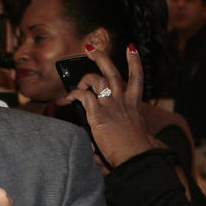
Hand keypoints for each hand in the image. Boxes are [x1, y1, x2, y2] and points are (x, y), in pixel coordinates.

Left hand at [70, 44, 159, 168]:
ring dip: (83, 78)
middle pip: (112, 72)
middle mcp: (122, 100)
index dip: (134, 61)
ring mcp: (110, 105)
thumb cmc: (137, 151)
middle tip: (91, 48)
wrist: (137, 156)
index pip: (137, 77)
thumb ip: (120, 133)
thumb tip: (99, 144)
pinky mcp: (98, 114)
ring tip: (76, 82)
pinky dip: (74, 94)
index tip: (131, 48)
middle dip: (101, 57)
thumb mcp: (135, 137)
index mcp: (134, 105)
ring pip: (95, 80)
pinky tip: (68, 98)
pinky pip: (83, 96)